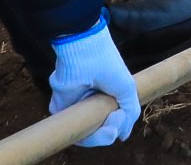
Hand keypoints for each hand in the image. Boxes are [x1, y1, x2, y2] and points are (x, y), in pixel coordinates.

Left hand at [48, 13, 139, 145]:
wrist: (85, 53)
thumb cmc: (108, 66)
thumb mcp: (127, 90)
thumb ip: (130, 114)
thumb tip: (123, 137)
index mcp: (103, 100)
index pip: (110, 124)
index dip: (117, 127)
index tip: (120, 118)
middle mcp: (89, 105)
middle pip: (99, 134)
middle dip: (109, 134)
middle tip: (114, 121)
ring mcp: (75, 108)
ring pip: (86, 136)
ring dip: (100, 136)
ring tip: (109, 122)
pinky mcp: (60, 109)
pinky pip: (70, 131)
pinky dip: (84, 132)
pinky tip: (95, 119)